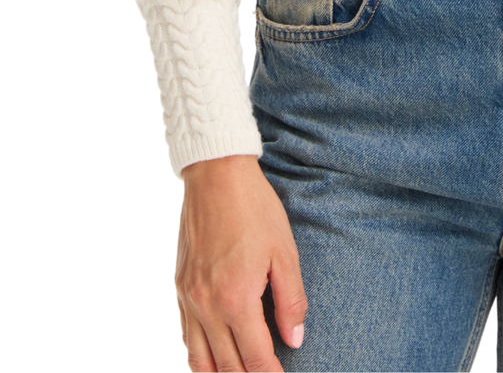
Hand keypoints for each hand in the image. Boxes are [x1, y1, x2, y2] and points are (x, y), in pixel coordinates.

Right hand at [176, 154, 306, 370]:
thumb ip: (291, 300)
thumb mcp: (284, 252)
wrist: (215, 175)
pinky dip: (199, 356)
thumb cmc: (254, 209)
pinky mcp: (179, 287)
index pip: (255, 358)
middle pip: (226, 366)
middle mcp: (207, 306)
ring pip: (199, 360)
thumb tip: (296, 339)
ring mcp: (188, 299)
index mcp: (236, 299)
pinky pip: (186, 336)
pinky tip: (213, 357)